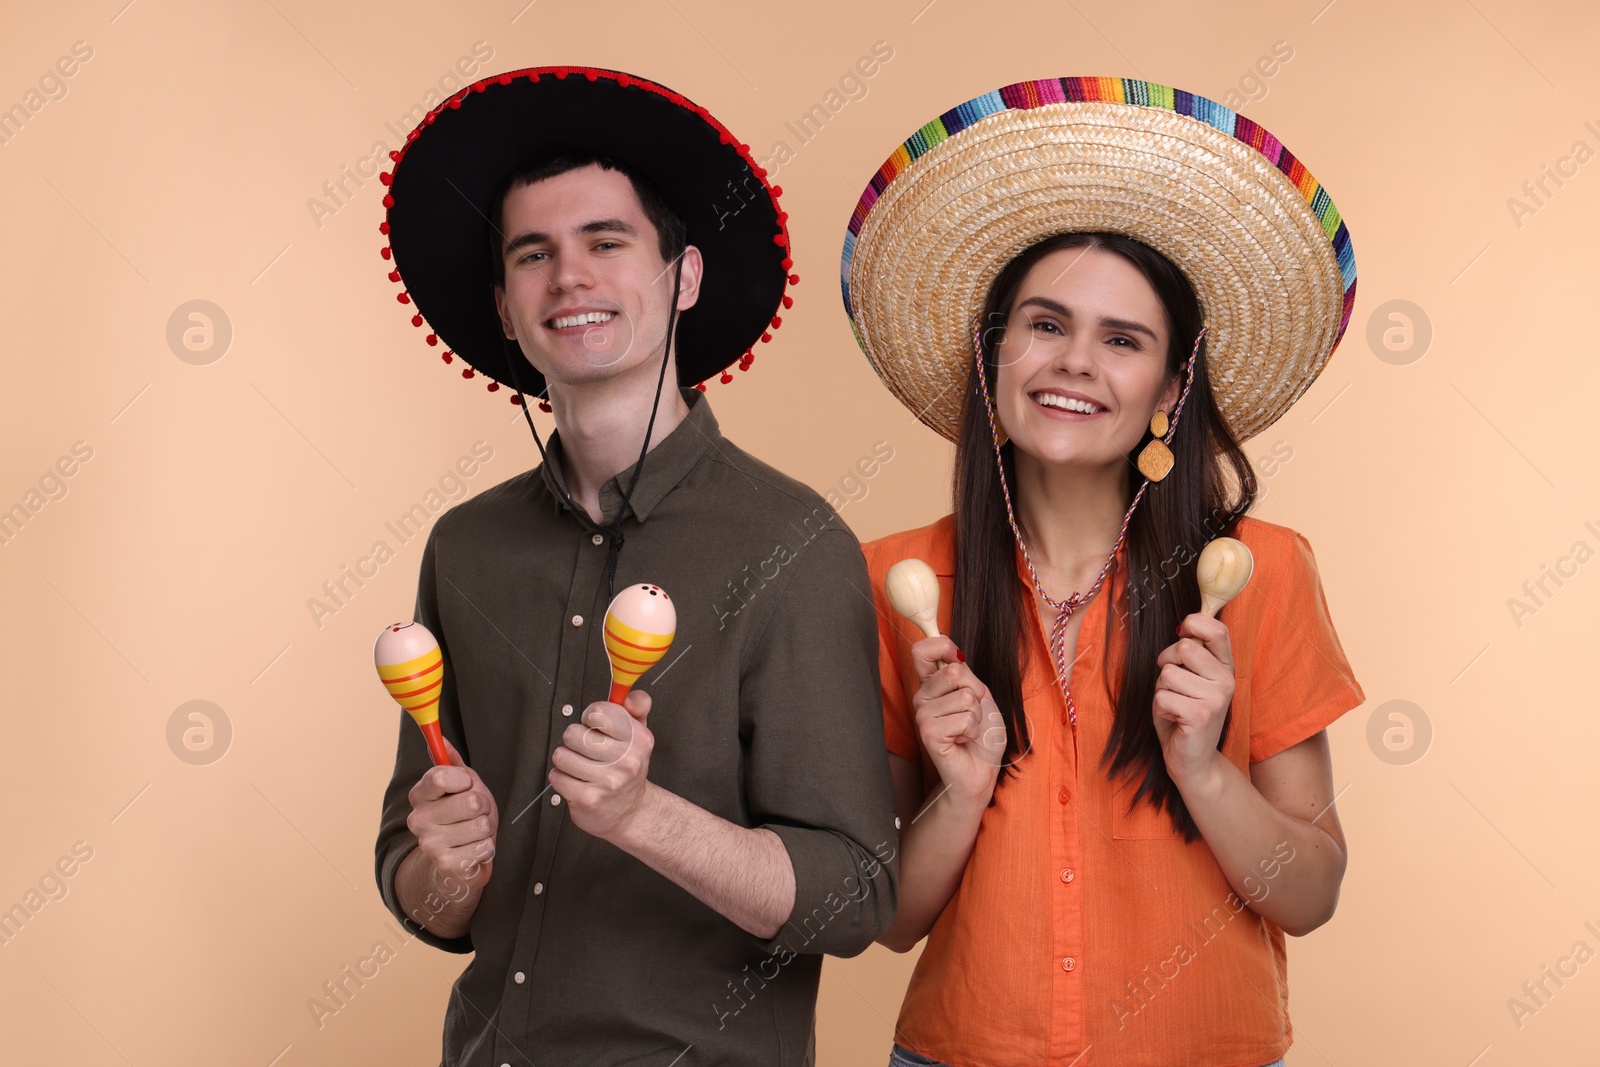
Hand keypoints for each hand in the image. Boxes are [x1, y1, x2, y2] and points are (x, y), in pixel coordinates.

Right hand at [406, 737, 497, 893]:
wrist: (460, 857)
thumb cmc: (464, 814)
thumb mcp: (462, 784)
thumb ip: (451, 762)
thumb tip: (440, 738)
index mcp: (420, 794)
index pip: (440, 776)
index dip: (463, 779)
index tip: (466, 784)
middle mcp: (418, 819)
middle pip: (470, 802)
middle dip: (483, 806)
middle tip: (476, 812)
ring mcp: (429, 843)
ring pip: (481, 825)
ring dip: (486, 828)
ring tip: (475, 831)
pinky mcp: (445, 864)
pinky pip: (485, 846)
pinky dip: (487, 847)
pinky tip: (475, 848)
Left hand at [550, 689, 654, 840]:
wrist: (630, 812)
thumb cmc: (628, 768)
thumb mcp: (639, 733)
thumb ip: (638, 705)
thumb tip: (629, 694)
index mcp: (639, 739)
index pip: (599, 711)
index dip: (590, 717)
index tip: (596, 726)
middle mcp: (627, 760)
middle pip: (574, 733)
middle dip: (574, 740)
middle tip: (585, 749)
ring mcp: (608, 782)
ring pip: (562, 755)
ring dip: (566, 760)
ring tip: (579, 766)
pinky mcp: (589, 800)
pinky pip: (557, 777)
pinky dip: (561, 778)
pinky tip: (575, 781)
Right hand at [910, 635, 1006, 805]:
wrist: (982, 770)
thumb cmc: (982, 734)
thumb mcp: (981, 695)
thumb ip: (965, 674)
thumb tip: (953, 656)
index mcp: (932, 684)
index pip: (922, 650)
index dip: (941, 645)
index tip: (956, 658)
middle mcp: (922, 697)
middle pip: (954, 671)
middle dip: (975, 693)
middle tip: (971, 713)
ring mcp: (923, 715)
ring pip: (965, 697)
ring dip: (976, 717)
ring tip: (967, 730)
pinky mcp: (929, 733)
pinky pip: (964, 718)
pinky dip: (973, 731)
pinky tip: (962, 741)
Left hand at [1153, 613, 1235, 789]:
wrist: (1193, 759)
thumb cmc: (1184, 713)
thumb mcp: (1190, 677)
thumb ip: (1191, 653)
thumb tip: (1184, 627)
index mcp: (1225, 667)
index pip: (1217, 629)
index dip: (1194, 624)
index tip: (1182, 634)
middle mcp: (1227, 680)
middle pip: (1184, 648)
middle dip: (1167, 663)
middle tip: (1174, 685)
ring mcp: (1216, 698)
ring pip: (1168, 674)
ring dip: (1162, 690)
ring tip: (1175, 705)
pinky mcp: (1201, 715)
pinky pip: (1162, 696)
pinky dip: (1160, 708)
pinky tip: (1174, 719)